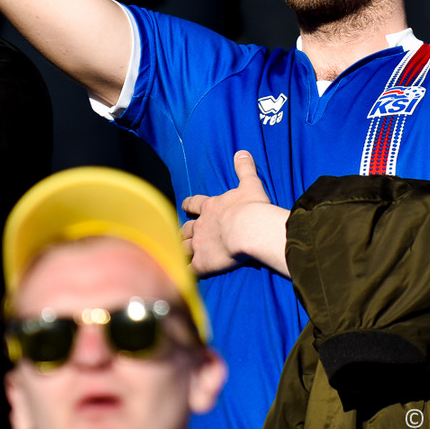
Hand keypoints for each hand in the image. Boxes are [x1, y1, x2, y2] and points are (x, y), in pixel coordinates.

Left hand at [181, 151, 288, 275]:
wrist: (249, 229)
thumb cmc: (251, 207)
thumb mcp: (250, 184)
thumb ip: (245, 169)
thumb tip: (242, 151)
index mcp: (210, 207)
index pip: (194, 204)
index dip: (189, 204)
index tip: (185, 205)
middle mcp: (200, 225)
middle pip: (186, 228)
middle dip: (183, 231)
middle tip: (181, 234)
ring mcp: (199, 244)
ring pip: (183, 248)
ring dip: (181, 250)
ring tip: (178, 254)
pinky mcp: (202, 263)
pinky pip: (189, 270)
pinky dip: (185, 272)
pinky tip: (181, 276)